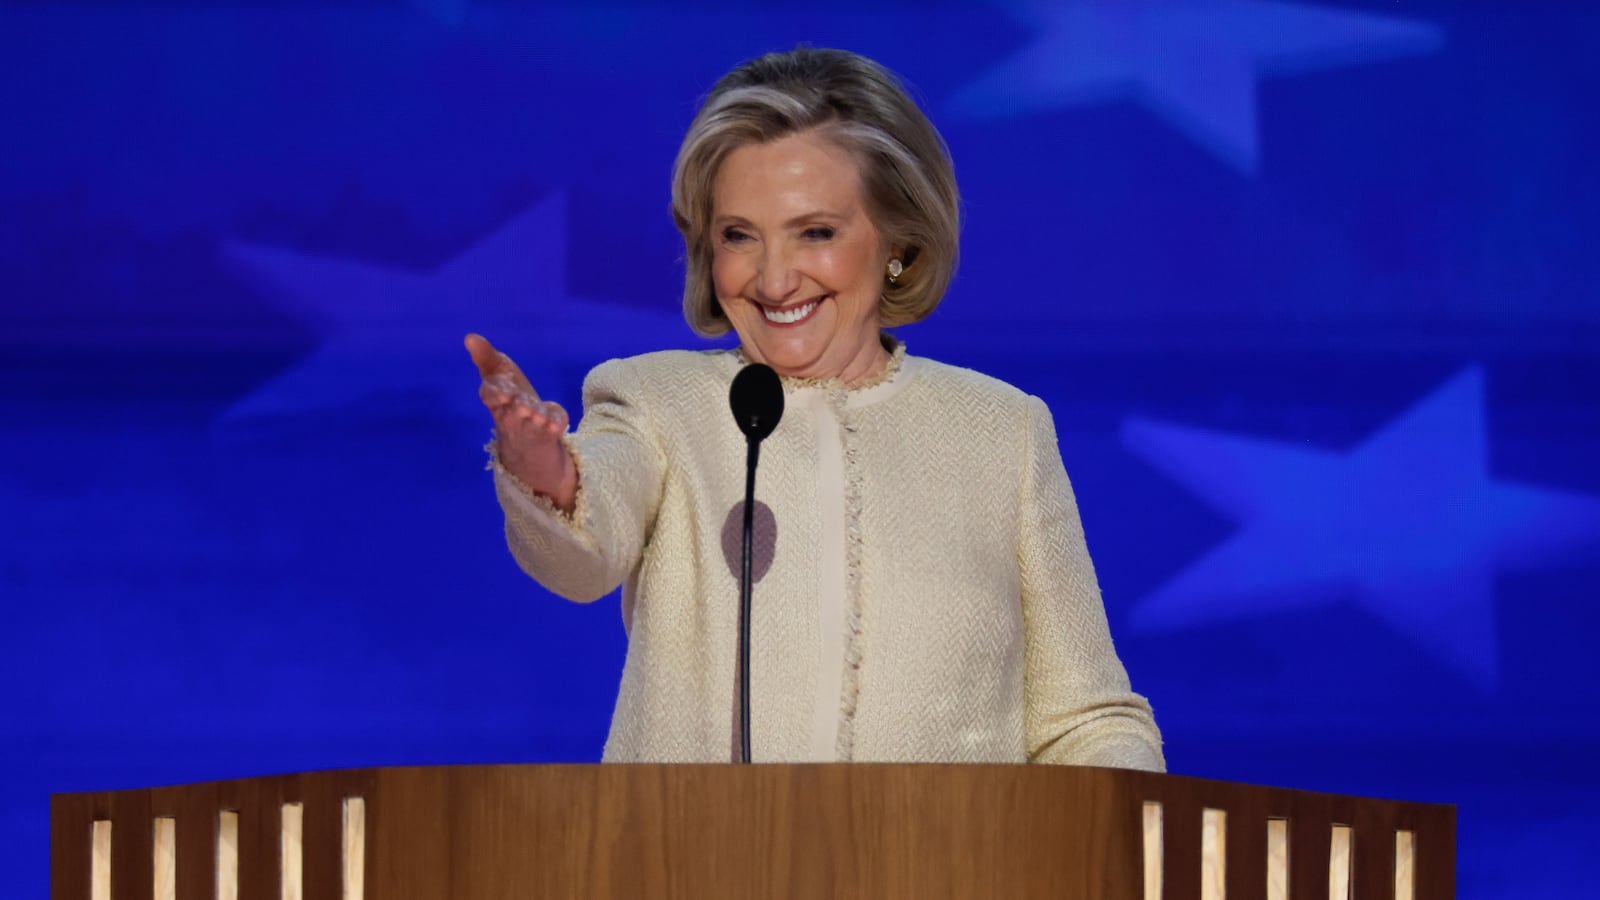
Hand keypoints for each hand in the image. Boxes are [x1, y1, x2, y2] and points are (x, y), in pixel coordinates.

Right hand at [465, 333, 577, 513]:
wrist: (528, 449)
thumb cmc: (512, 405)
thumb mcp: (500, 379)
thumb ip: (487, 358)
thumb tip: (470, 337)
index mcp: (497, 402)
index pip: (490, 395)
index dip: (494, 392)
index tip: (499, 390)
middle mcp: (512, 417)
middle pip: (514, 406)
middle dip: (518, 403)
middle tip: (520, 401)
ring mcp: (531, 427)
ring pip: (534, 416)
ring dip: (536, 412)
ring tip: (534, 411)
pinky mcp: (550, 433)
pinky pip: (556, 422)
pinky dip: (558, 416)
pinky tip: (557, 416)